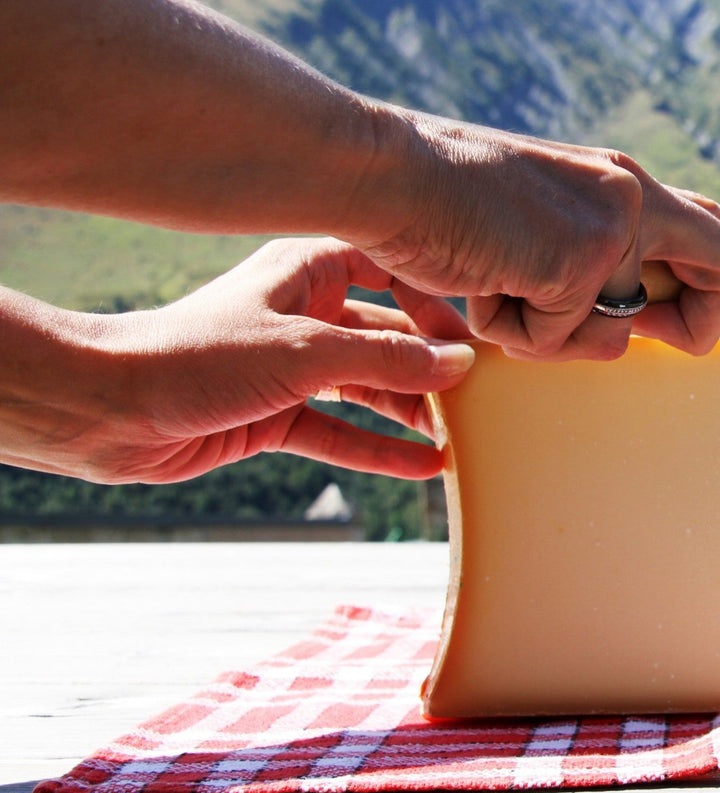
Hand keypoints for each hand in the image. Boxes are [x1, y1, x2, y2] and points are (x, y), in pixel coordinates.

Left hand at [0, 238, 475, 483]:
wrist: (108, 408)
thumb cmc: (196, 356)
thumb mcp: (306, 352)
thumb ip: (387, 358)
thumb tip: (458, 364)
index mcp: (307, 270)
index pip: (392, 269)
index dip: (435, 297)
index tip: (473, 333)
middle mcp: (305, 312)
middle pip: (387, 333)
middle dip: (431, 364)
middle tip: (482, 395)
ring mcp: (292, 364)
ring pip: (369, 385)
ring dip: (411, 410)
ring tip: (462, 436)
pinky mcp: (277, 412)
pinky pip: (342, 430)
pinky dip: (378, 449)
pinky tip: (424, 467)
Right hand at [354, 113, 719, 361]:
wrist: (389, 174)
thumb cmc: (449, 207)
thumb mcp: (540, 225)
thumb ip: (595, 262)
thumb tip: (631, 326)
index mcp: (622, 183)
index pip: (714, 216)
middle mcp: (632, 198)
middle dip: (694, 325)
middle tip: (650, 332)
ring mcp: (613, 229)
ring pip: (617, 333)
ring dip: (554, 334)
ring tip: (503, 282)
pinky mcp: (581, 263)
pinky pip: (559, 341)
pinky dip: (512, 332)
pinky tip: (484, 282)